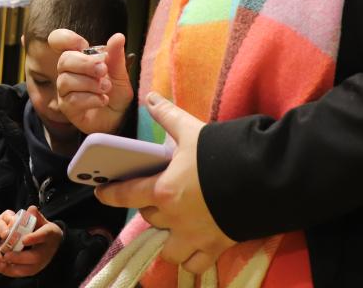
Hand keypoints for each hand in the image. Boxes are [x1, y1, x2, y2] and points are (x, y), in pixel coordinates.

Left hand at [0, 206, 62, 277]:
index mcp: (49, 235)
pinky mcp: (34, 270)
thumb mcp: (43, 221)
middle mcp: (46, 251)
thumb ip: (36, 216)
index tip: (24, 239)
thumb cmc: (45, 232)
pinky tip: (2, 268)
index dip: (34, 238)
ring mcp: (40, 263)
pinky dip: (11, 272)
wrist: (55, 245)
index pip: (43, 235)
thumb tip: (31, 209)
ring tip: (0, 263)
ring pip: (27, 269)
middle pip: (34, 257)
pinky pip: (22, 273)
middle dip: (19, 257)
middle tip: (6, 255)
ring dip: (13, 267)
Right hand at [55, 30, 131, 134]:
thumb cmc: (116, 92)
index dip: (66, 38)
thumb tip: (118, 37)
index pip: (58, 40)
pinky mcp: (66, 107)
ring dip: (90, 84)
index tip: (84, 45)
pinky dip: (91, 99)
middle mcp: (68, 71)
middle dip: (85, 64)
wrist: (118, 117)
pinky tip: (102, 100)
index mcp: (79, 57)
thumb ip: (116, 56)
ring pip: (66, 81)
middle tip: (103, 70)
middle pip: (64, 60)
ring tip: (106, 88)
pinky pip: (72, 99)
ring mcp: (65, 90)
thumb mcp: (120, 73)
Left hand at [95, 93, 233, 275]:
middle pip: (150, 218)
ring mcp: (194, 237)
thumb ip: (168, 117)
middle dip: (150, 208)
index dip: (110, 194)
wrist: (262, 178)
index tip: (100, 193)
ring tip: (174, 228)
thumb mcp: (192, 131)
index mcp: (163, 190)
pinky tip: (193, 249)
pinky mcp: (216, 247)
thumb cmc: (222, 154)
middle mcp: (174, 218)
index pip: (126, 194)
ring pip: (168, 249)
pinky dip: (192, 259)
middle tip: (158, 198)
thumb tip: (151, 99)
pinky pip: (195, 264)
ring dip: (167, 240)